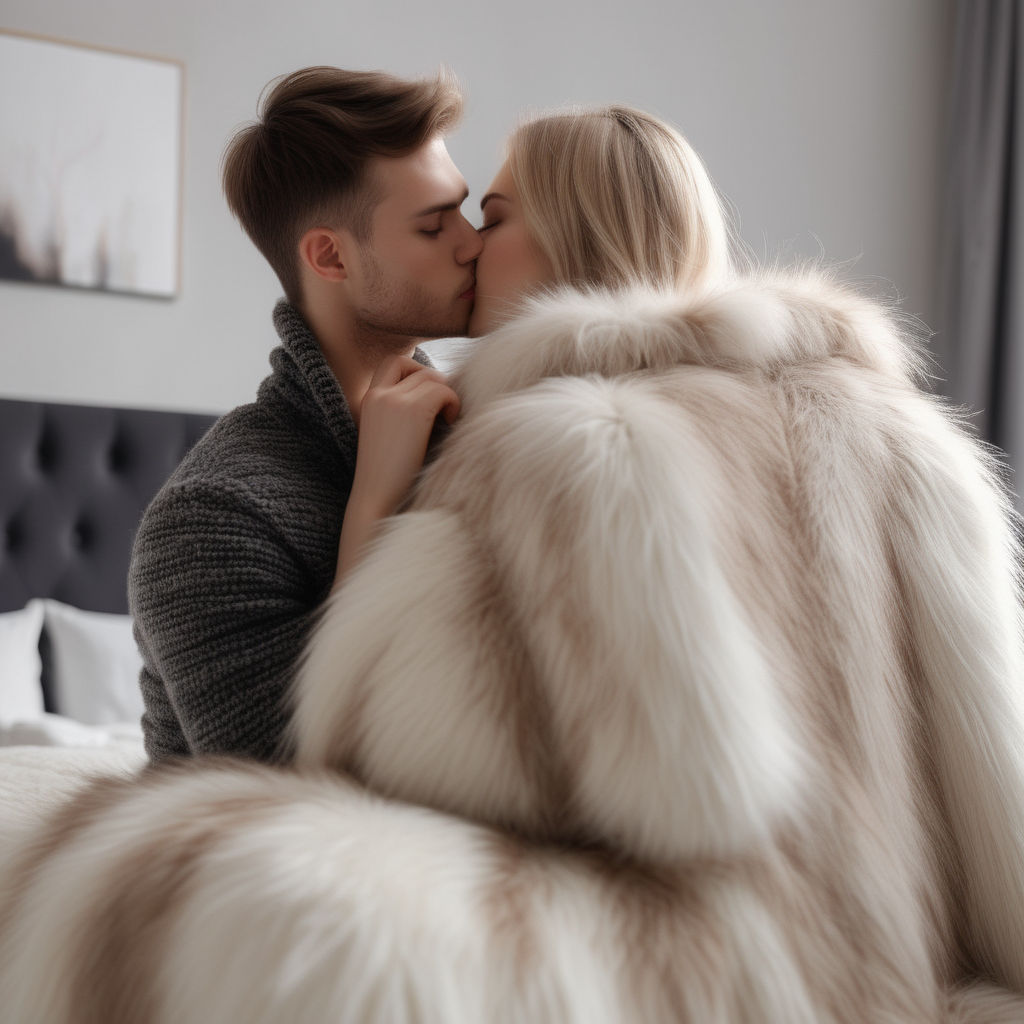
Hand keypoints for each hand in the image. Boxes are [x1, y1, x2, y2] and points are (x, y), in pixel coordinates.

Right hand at [334, 356, 459, 583]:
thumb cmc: (391, 479)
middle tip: (443, 412)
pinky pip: (443, 390)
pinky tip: (449, 424)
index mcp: (368, 400)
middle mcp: (377, 395)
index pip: (394, 364)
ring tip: (446, 420)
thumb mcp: (391, 437)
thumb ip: (406, 413)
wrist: (376, 501)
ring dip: (447, 395)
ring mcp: (392, 401)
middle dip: (437, 384)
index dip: (417, 373)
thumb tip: (442, 394)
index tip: (429, 400)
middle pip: (417, 367)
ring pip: (432, 377)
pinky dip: (453, 403)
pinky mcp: (410, 411)